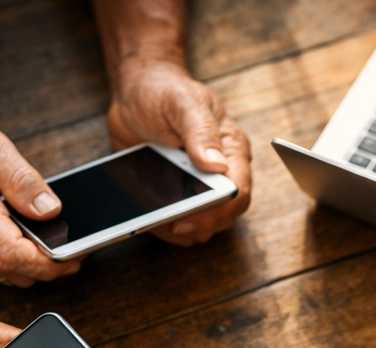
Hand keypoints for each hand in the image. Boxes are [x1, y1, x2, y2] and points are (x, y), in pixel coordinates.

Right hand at [0, 111, 79, 285]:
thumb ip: (22, 179)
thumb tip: (50, 208)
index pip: (16, 256)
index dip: (50, 264)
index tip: (76, 257)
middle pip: (16, 272)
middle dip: (50, 268)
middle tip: (74, 251)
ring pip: (7, 275)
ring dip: (34, 266)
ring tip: (55, 246)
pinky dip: (16, 261)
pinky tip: (26, 242)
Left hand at [107, 60, 250, 245]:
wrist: (136, 92)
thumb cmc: (164, 90)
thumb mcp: (183, 103)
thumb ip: (201, 132)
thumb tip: (217, 166)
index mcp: (231, 150)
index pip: (238, 192)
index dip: (218, 210)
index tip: (191, 216)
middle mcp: (221, 173)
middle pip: (224, 215)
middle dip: (199, 224)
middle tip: (171, 224)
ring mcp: (201, 187)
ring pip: (204, 226)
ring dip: (182, 230)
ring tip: (157, 221)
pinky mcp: (180, 196)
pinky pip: (181, 225)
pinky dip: (166, 229)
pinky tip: (151, 220)